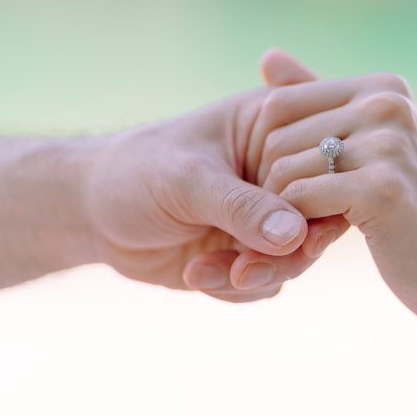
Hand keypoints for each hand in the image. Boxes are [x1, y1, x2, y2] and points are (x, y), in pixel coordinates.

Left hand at [83, 53, 348, 301]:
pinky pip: (269, 281)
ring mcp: (268, 213)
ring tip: (204, 273)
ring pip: (296, 257)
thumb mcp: (187, 181)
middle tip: (244, 271)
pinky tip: (195, 273)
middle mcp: (280, 171)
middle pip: (320, 218)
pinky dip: (235, 287)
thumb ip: (242, 207)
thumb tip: (297, 236)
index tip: (301, 238)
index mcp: (277, 128)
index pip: (326, 162)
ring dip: (254, 275)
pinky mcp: (252, 250)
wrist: (90, 213)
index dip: (324, 203)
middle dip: (284, 254)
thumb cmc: (135, 172)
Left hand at [242, 56, 416, 323]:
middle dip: (273, 186)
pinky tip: (320, 242)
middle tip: (298, 217)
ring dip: (283, 211)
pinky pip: (298, 200)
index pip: (279, 104)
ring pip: (283, 170)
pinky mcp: (383, 189)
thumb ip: (318, 100)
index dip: (269, 151)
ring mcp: (389, 144)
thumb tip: (268, 55)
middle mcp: (387, 104)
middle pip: (276, 138)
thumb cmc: (408, 207)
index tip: (292, 187)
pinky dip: (294, 228)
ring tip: (312, 230)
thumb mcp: (368, 143)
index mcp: (383, 87)